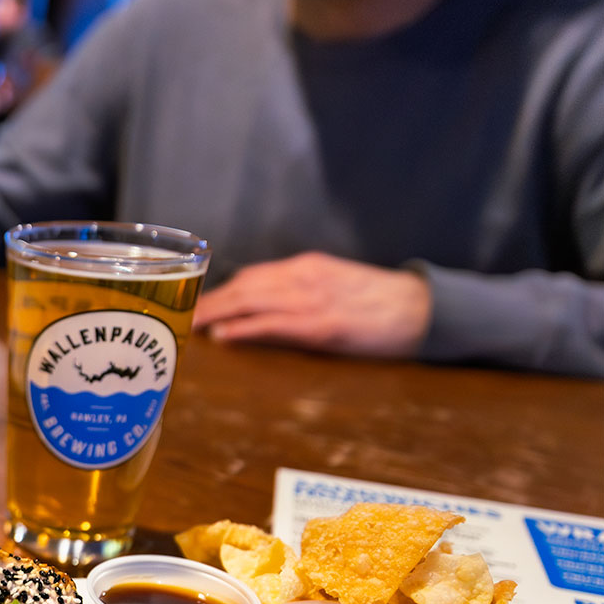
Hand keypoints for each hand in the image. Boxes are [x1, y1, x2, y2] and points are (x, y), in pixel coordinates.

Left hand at [193, 252, 431, 358]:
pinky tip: (223, 336)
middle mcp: (303, 278)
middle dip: (210, 302)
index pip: (252, 275)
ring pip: (251, 302)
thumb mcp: (336, 285)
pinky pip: (274, 324)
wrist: (422, 308)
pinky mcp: (322, 325)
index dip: (221, 290)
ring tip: (192, 328)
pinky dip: (244, 329)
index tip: (196, 302)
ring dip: (216, 315)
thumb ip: (301, 291)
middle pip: (243, 286)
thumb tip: (264, 309)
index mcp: (306, 267)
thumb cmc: (379, 302)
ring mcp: (312, 300)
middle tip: (181, 317)